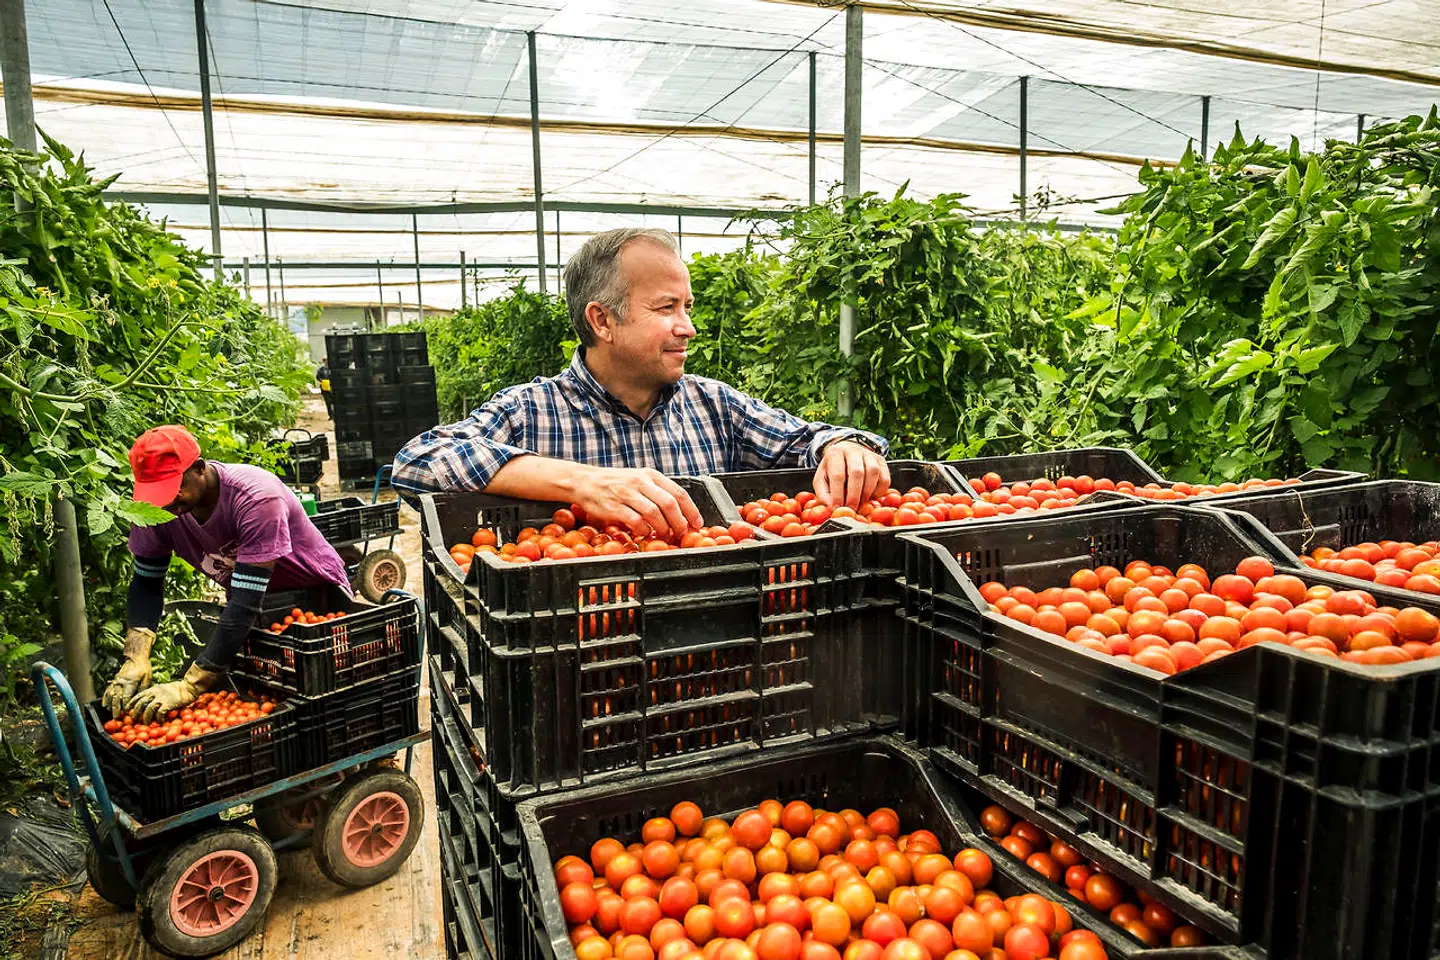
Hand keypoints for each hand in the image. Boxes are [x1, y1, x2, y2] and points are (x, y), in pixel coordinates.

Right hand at [102, 627, 154, 716]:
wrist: (135, 658)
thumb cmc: (144, 668)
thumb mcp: (147, 678)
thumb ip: (143, 689)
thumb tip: (139, 700)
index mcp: (130, 682)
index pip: (126, 697)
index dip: (126, 706)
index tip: (126, 713)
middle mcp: (121, 682)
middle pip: (116, 698)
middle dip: (116, 709)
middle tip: (117, 717)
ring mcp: (116, 682)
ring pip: (110, 695)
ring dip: (110, 705)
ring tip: (111, 713)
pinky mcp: (114, 681)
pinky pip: (107, 690)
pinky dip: (105, 698)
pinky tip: (105, 705)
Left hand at [126, 663, 221, 722]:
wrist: (188, 687)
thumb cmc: (177, 689)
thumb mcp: (162, 688)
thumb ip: (154, 694)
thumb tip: (147, 702)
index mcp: (152, 689)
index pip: (137, 696)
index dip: (131, 704)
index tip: (127, 710)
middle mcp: (155, 693)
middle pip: (141, 703)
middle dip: (136, 713)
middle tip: (134, 720)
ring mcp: (161, 698)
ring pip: (148, 709)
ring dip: (146, 718)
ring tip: (146, 724)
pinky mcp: (168, 704)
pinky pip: (160, 713)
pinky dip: (158, 719)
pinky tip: (160, 722)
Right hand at [574, 466, 703, 539]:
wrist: (585, 481)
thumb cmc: (615, 483)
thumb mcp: (639, 479)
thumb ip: (657, 492)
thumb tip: (679, 512)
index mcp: (650, 475)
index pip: (678, 492)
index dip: (691, 510)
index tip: (697, 524)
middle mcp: (640, 482)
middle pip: (669, 504)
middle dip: (679, 522)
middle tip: (682, 534)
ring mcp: (627, 494)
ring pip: (654, 513)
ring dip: (663, 528)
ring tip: (665, 535)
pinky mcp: (614, 507)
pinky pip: (636, 521)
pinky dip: (644, 530)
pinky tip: (645, 533)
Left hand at [814, 440, 890, 509]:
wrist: (846, 453)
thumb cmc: (833, 469)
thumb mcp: (821, 479)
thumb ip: (823, 494)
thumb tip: (832, 508)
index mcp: (835, 453)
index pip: (838, 475)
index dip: (838, 494)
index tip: (837, 508)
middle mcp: (853, 451)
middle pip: (857, 472)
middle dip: (854, 495)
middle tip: (851, 509)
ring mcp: (869, 454)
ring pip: (873, 472)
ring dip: (867, 492)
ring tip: (861, 504)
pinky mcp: (881, 461)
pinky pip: (885, 478)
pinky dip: (879, 492)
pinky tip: (871, 498)